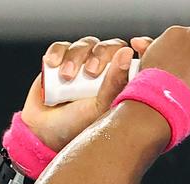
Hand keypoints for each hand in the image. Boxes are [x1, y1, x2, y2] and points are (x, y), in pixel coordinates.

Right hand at [21, 37, 134, 151]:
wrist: (45, 133)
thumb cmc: (80, 126)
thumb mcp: (101, 108)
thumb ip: (115, 83)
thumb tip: (127, 53)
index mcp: (124, 85)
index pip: (139, 60)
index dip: (143, 46)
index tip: (137, 44)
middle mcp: (107, 72)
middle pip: (112, 47)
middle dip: (101, 55)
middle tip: (91, 73)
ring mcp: (84, 65)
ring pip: (88, 44)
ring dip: (76, 56)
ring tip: (67, 77)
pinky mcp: (62, 60)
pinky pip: (63, 46)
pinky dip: (58, 53)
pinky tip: (53, 66)